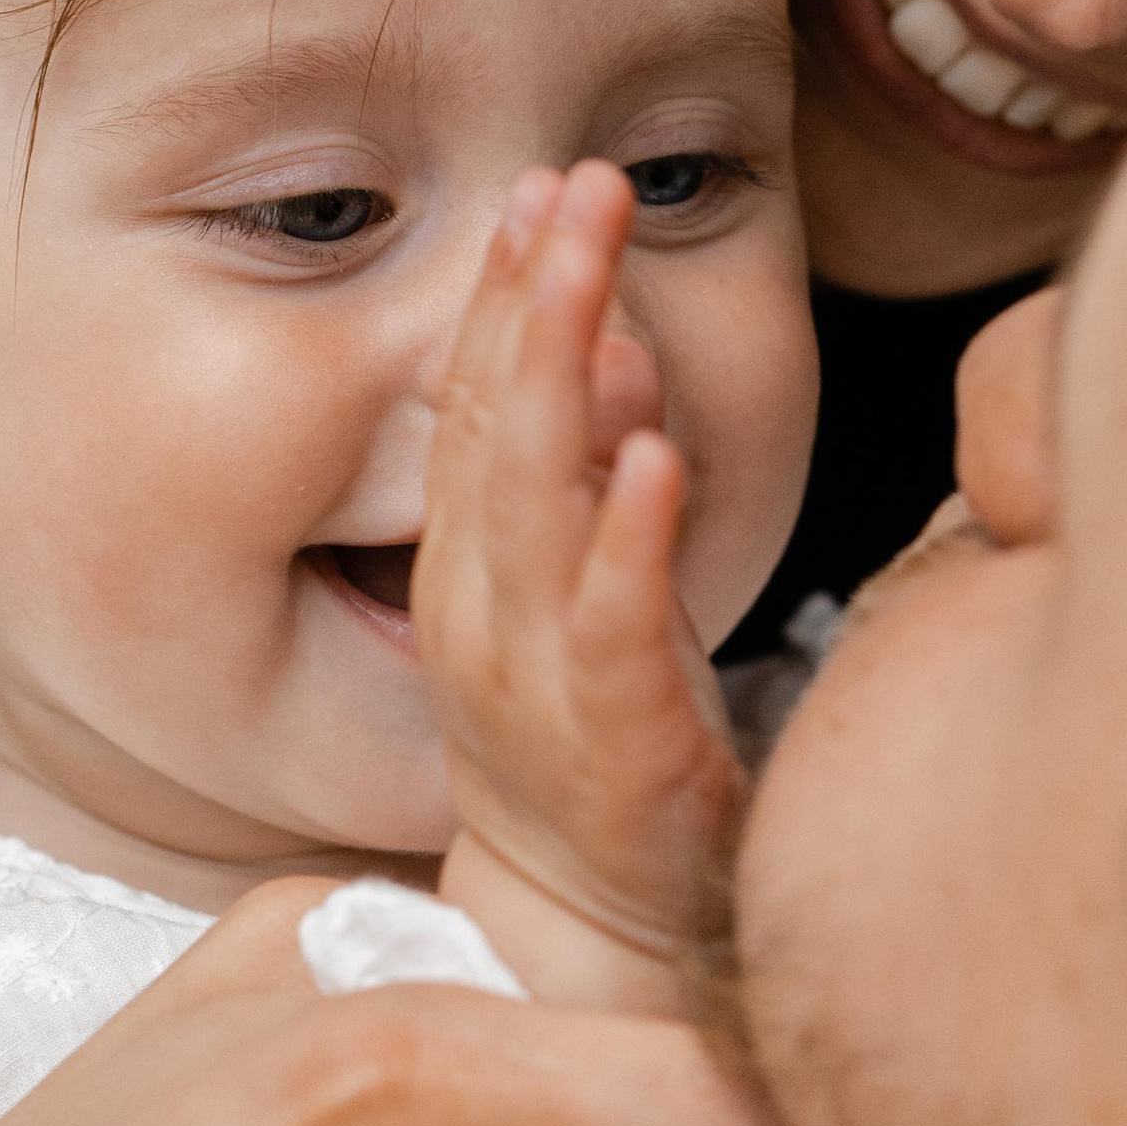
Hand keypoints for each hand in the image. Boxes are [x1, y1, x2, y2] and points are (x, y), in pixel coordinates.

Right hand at [416, 162, 748, 1000]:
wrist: (599, 936)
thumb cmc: (604, 755)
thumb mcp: (590, 596)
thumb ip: (594, 478)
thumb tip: (608, 348)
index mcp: (472, 575)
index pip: (474, 410)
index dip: (500, 298)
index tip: (538, 191)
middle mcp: (482, 616)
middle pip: (492, 434)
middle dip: (528, 301)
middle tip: (571, 188)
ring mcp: (536, 682)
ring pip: (534, 509)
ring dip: (562, 377)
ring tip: (596, 272)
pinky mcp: (613, 747)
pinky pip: (611, 631)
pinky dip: (628, 540)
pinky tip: (654, 458)